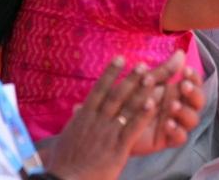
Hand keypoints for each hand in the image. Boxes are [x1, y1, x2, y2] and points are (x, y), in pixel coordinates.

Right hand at [45, 56, 158, 179]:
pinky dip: (143, 116)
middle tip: (143, 64)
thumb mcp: (69, 135)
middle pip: (116, 95)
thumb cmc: (66, 160)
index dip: (110, 73)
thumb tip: (78, 107)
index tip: (120, 58)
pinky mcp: (118, 148)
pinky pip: (132, 129)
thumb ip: (77, 120)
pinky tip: (152, 105)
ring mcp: (108, 134)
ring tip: (152, 78)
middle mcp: (97, 121)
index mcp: (84, 117)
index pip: (99, 90)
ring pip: (126, 109)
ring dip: (140, 92)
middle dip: (130, 79)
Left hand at [129, 51, 204, 154]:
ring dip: (186, 111)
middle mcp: (179, 107)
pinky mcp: (166, 139)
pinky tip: (167, 124)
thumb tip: (181, 53)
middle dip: (194, 93)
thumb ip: (164, 71)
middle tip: (184, 86)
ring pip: (193, 120)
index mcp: (177, 92)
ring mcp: (174, 123)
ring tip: (173, 105)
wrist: (109, 121)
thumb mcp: (146, 82)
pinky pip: (180, 138)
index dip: (194, 77)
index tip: (185, 71)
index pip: (195, 83)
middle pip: (199, 101)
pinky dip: (177, 130)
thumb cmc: (127, 98)